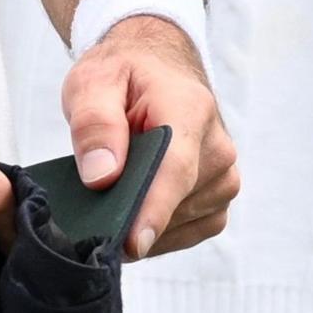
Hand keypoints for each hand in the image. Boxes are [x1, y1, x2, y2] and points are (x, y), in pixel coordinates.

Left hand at [62, 14, 236, 258]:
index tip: (132, 244)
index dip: (153, 209)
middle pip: (174, 201)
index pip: (175, 168)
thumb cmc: (122, 75)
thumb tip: (101, 177)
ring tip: (110, 200)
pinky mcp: (218, 199)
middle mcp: (218, 147)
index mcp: (189, 109)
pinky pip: (188, 232)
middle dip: (131, 216)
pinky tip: (132, 214)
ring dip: (142, 223)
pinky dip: (158, 232)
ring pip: (180, 223)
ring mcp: (224, 177)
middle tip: (88, 213)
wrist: (155, 68)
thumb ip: (94, 124)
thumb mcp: (92, 82)